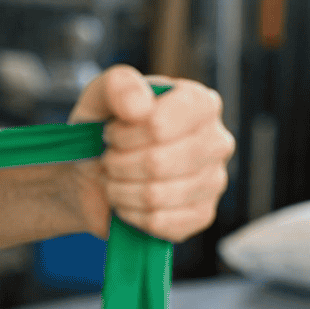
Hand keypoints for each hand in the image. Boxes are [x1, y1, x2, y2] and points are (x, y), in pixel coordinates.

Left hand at [67, 65, 235, 242]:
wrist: (93, 174)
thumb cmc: (102, 130)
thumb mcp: (99, 97)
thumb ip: (118, 85)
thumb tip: (140, 107)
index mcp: (198, 102)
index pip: (160, 124)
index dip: (125, 133)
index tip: (111, 132)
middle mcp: (216, 140)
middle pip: (157, 163)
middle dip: (118, 163)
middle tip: (109, 158)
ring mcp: (214, 180)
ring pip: (156, 195)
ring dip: (120, 189)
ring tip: (115, 178)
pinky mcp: (202, 215)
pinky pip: (161, 223)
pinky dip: (131, 214)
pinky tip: (127, 201)